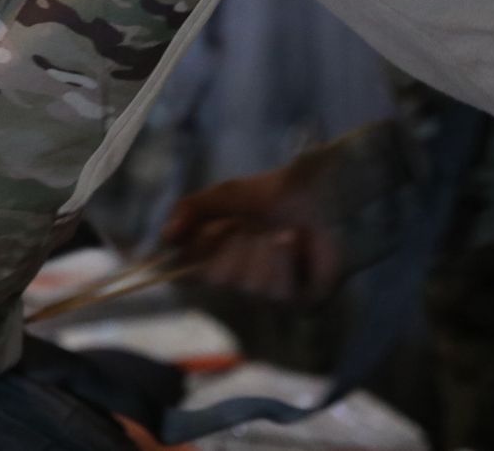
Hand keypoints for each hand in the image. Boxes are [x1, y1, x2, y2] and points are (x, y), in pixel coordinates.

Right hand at [161, 162, 346, 303]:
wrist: (327, 193)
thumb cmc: (278, 193)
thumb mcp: (227, 194)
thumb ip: (192, 209)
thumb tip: (166, 236)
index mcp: (220, 253)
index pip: (189, 273)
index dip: (193, 257)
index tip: (202, 235)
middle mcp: (241, 276)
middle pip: (217, 278)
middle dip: (232, 245)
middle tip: (250, 227)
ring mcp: (270, 292)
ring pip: (248, 285)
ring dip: (263, 251)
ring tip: (282, 232)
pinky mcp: (300, 300)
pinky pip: (278, 292)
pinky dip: (284, 260)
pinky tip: (294, 241)